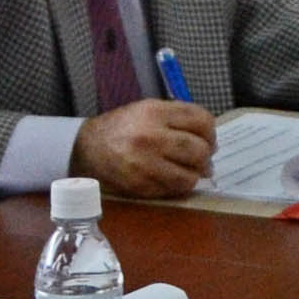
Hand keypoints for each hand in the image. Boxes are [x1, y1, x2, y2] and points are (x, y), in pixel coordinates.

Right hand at [72, 97, 215, 197]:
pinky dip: (179, 186)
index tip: (208, 139)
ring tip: (191, 171)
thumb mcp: (147, 109)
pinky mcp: (141, 185)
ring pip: (190, 176)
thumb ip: (177, 117)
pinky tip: (174, 178)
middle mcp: (151, 137)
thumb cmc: (122, 127)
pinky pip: (173, 190)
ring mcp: (145, 164)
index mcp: (155, 112)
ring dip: (195, 175)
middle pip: (199, 150)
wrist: (87, 148)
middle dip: (206, 156)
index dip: (210, 132)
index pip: (201, 121)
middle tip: (203, 159)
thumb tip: (208, 139)